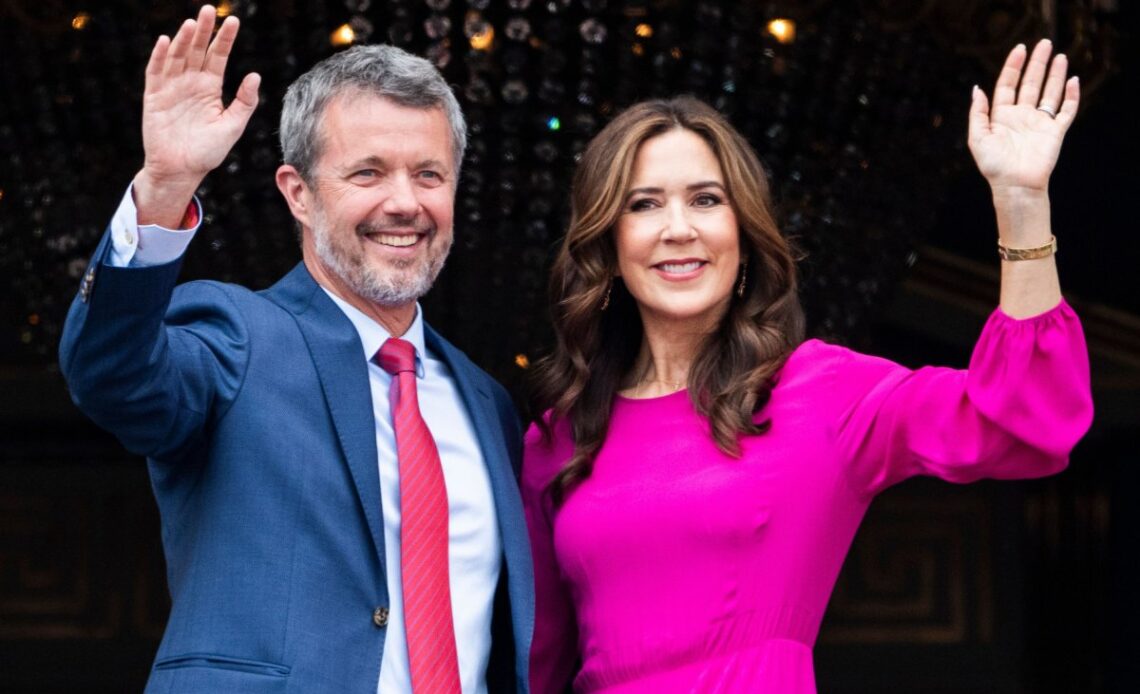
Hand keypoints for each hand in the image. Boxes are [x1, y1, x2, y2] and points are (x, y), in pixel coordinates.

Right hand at [135, 5, 259, 224]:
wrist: (181, 170)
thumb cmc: (208, 151)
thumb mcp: (232, 126)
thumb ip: (244, 102)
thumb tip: (255, 75)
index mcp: (210, 88)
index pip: (218, 56)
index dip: (225, 39)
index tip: (234, 21)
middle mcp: (191, 83)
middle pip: (197, 50)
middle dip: (203, 30)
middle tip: (210, 9)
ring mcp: (172, 87)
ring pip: (178, 57)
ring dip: (183, 39)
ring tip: (192, 23)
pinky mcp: (154, 96)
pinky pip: (156, 72)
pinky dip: (160, 57)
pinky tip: (167, 41)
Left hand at [968, 39, 1078, 196]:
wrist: (1015, 186)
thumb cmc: (993, 166)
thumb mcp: (977, 138)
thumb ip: (977, 113)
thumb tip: (977, 88)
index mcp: (1002, 116)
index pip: (1008, 84)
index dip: (1013, 66)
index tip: (1020, 49)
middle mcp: (1021, 116)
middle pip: (1030, 84)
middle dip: (1037, 64)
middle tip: (1044, 43)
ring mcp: (1039, 123)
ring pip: (1049, 93)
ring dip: (1055, 75)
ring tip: (1059, 56)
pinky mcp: (1055, 132)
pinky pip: (1066, 111)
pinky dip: (1071, 96)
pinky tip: (1072, 81)